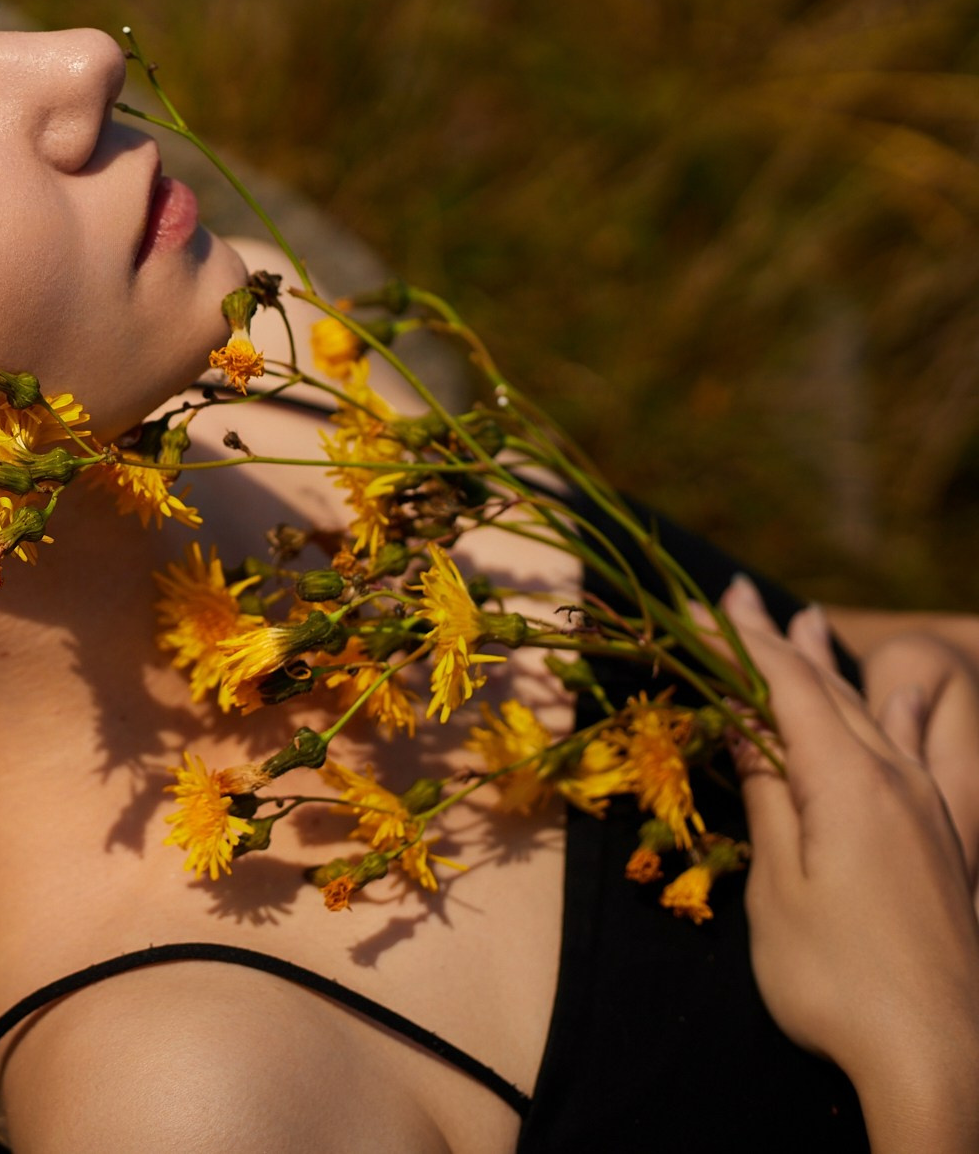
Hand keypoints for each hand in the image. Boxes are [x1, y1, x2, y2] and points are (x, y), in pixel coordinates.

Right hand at [717, 577, 978, 1153]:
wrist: (940, 1056)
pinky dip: (904, 714)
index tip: (701, 600)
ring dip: (838, 666)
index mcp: (848, 783)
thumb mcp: (780, 887)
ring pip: (880, 715)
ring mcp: (931, 813)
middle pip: (831, 690)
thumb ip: (769, 798)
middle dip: (780, 639)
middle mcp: (898, 782)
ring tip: (813, 622)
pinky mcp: (949, 847)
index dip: (740, 641)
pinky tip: (906, 704)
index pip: (786, 688)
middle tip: (737, 594)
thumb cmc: (837, 979)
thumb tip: (745, 724)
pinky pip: (927, 753)